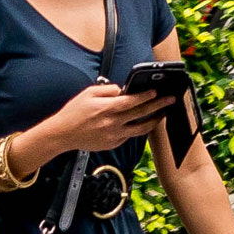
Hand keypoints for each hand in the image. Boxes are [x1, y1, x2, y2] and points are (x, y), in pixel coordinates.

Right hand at [36, 81, 171, 156]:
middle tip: (170, 100)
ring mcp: (114, 135)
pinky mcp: (112, 144)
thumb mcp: (87, 93)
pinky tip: (142, 123)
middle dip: (158, 105)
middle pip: (141, 114)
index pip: (132, 101)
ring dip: (154, 121)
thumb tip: (122, 90)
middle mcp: (112, 122)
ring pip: (140, 129)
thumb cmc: (74, 112)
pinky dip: (137, 129)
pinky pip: (129, 136)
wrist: (63, 134)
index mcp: (106, 108)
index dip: (146, 96)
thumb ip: (107, 89)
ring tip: (162, 115)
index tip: (156, 91)